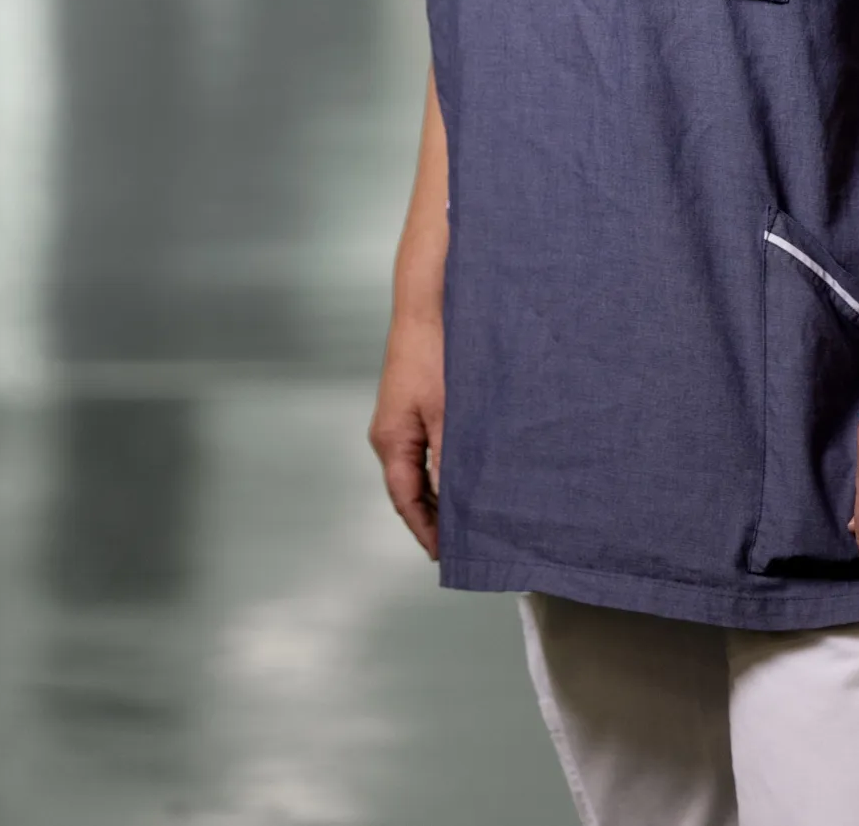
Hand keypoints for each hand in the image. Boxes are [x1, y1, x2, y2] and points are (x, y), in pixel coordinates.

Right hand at [369, 317, 443, 558]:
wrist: (427, 306)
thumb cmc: (433, 353)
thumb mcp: (447, 411)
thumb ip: (449, 457)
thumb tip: (454, 498)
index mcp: (391, 440)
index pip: (405, 500)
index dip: (425, 529)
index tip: (445, 553)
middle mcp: (390, 434)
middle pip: (409, 488)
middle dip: (433, 516)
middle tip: (462, 540)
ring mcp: (399, 420)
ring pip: (418, 468)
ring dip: (439, 490)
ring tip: (468, 512)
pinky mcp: (412, 405)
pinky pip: (424, 447)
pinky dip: (442, 465)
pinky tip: (463, 469)